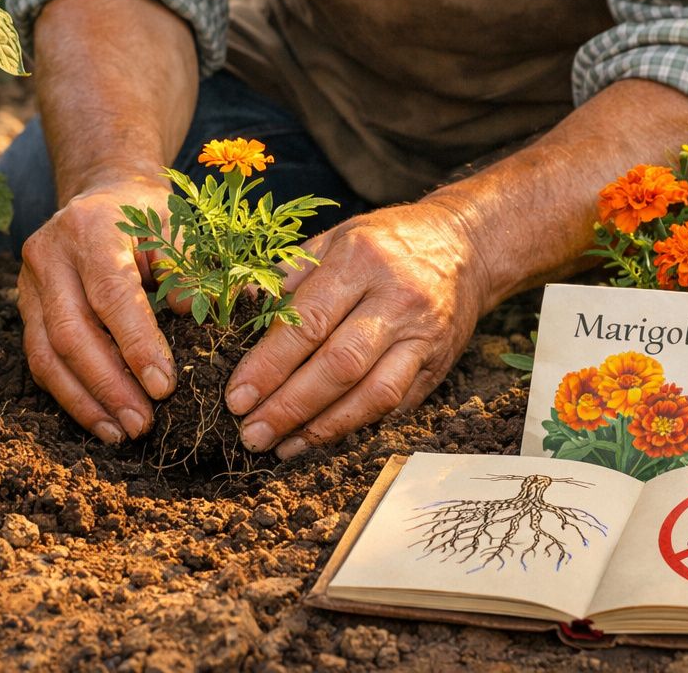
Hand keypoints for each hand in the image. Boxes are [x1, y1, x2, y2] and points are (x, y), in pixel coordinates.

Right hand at [18, 175, 177, 443]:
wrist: (102, 193)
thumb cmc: (148, 215)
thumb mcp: (176, 228)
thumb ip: (189, 271)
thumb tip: (201, 318)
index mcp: (91, 228)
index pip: (111, 295)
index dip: (136, 345)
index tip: (164, 387)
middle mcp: (49, 255)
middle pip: (71, 332)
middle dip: (108, 385)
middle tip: (142, 423)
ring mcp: (29, 283)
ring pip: (47, 354)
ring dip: (85, 401)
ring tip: (121, 433)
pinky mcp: (25, 308)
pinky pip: (40, 359)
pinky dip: (70, 395)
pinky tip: (100, 419)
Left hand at [224, 201, 489, 458]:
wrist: (462, 247)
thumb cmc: (383, 243)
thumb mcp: (330, 240)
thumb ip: (281, 275)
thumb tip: (225, 306)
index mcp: (360, 261)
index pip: (307, 322)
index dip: (269, 365)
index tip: (237, 397)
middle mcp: (396, 299)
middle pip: (339, 365)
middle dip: (290, 406)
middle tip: (253, 433)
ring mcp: (423, 336)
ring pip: (373, 395)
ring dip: (324, 429)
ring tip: (283, 447)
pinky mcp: (438, 365)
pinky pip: (396, 406)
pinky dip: (357, 426)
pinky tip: (322, 438)